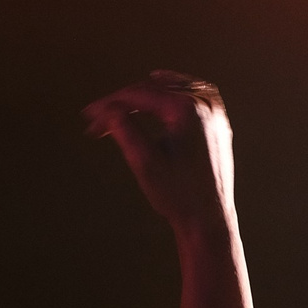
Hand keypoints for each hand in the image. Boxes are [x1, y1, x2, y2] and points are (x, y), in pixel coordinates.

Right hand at [84, 71, 239, 237]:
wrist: (209, 219)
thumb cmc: (178, 196)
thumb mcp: (143, 162)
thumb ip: (124, 130)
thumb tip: (108, 109)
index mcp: (186, 109)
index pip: (139, 95)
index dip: (110, 104)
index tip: (89, 116)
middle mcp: (205, 104)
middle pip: (155, 89)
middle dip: (124, 102)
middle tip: (98, 118)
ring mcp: (215, 112)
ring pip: (173, 88)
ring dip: (146, 93)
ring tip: (121, 101)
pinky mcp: (218, 124)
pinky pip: (193, 96)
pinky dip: (173, 92)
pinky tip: (163, 91)